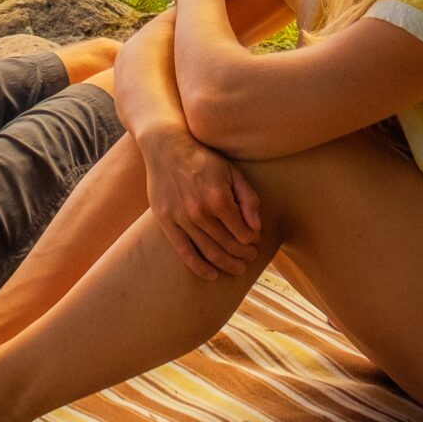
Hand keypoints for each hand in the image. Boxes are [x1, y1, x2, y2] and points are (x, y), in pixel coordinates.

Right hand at [141, 127, 263, 278]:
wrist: (165, 147)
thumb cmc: (203, 159)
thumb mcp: (232, 172)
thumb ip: (248, 199)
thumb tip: (256, 228)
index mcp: (219, 198)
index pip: (243, 233)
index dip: (253, 241)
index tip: (255, 241)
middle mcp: (200, 212)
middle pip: (228, 246)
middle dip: (243, 255)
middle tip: (249, 257)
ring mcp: (181, 219)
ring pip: (209, 253)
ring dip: (227, 264)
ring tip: (237, 268)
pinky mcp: (165, 222)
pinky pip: (184, 252)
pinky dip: (200, 268)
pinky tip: (212, 275)